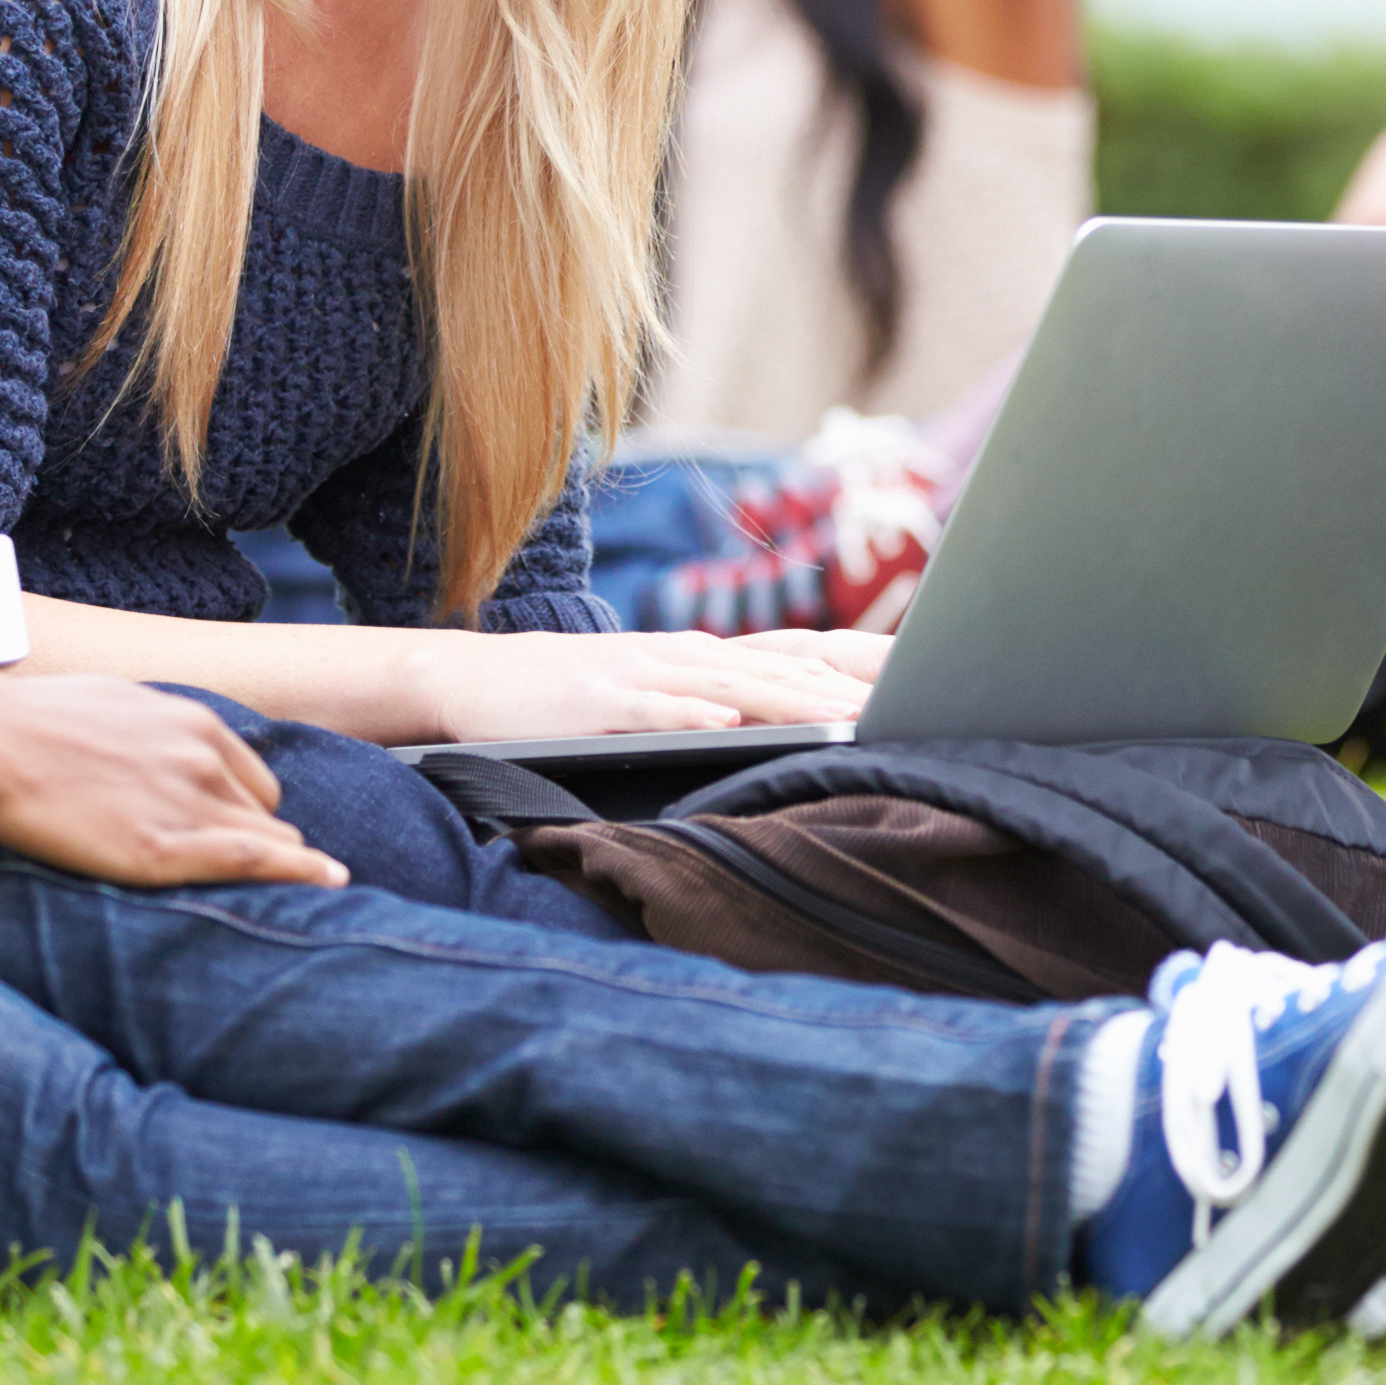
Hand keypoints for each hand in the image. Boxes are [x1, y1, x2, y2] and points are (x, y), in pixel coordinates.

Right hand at [0, 676, 342, 887]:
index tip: (241, 845)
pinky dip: (298, 873)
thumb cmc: (28, 724)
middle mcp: (203, 758)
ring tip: (284, 907)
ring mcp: (188, 801)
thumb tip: (145, 749)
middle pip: (266, 816)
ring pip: (268, 842)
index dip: (247, 817)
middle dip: (265, 848)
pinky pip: (253, 861)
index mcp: (192, 724)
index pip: (252, 781)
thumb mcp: (110, 705)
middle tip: (256, 886)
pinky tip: (330, 883)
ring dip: (275, 868)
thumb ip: (148, 732)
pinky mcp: (162, 848)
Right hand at [406, 626, 878, 741]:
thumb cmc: (568, 698)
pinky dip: (691, 710)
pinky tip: (725, 720)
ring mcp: (639, 674)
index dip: (851, 672)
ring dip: (786, 699)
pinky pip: (652, 706)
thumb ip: (708, 703)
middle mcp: (679, 658)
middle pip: (774, 669)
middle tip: (902, 706)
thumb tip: (775, 726)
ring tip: (839, 715)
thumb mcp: (649, 696)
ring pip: (726, 684)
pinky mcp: (597, 699)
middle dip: (839, 687)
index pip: (790, 661)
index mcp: (698, 659)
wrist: (474, 680)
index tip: (911, 688)